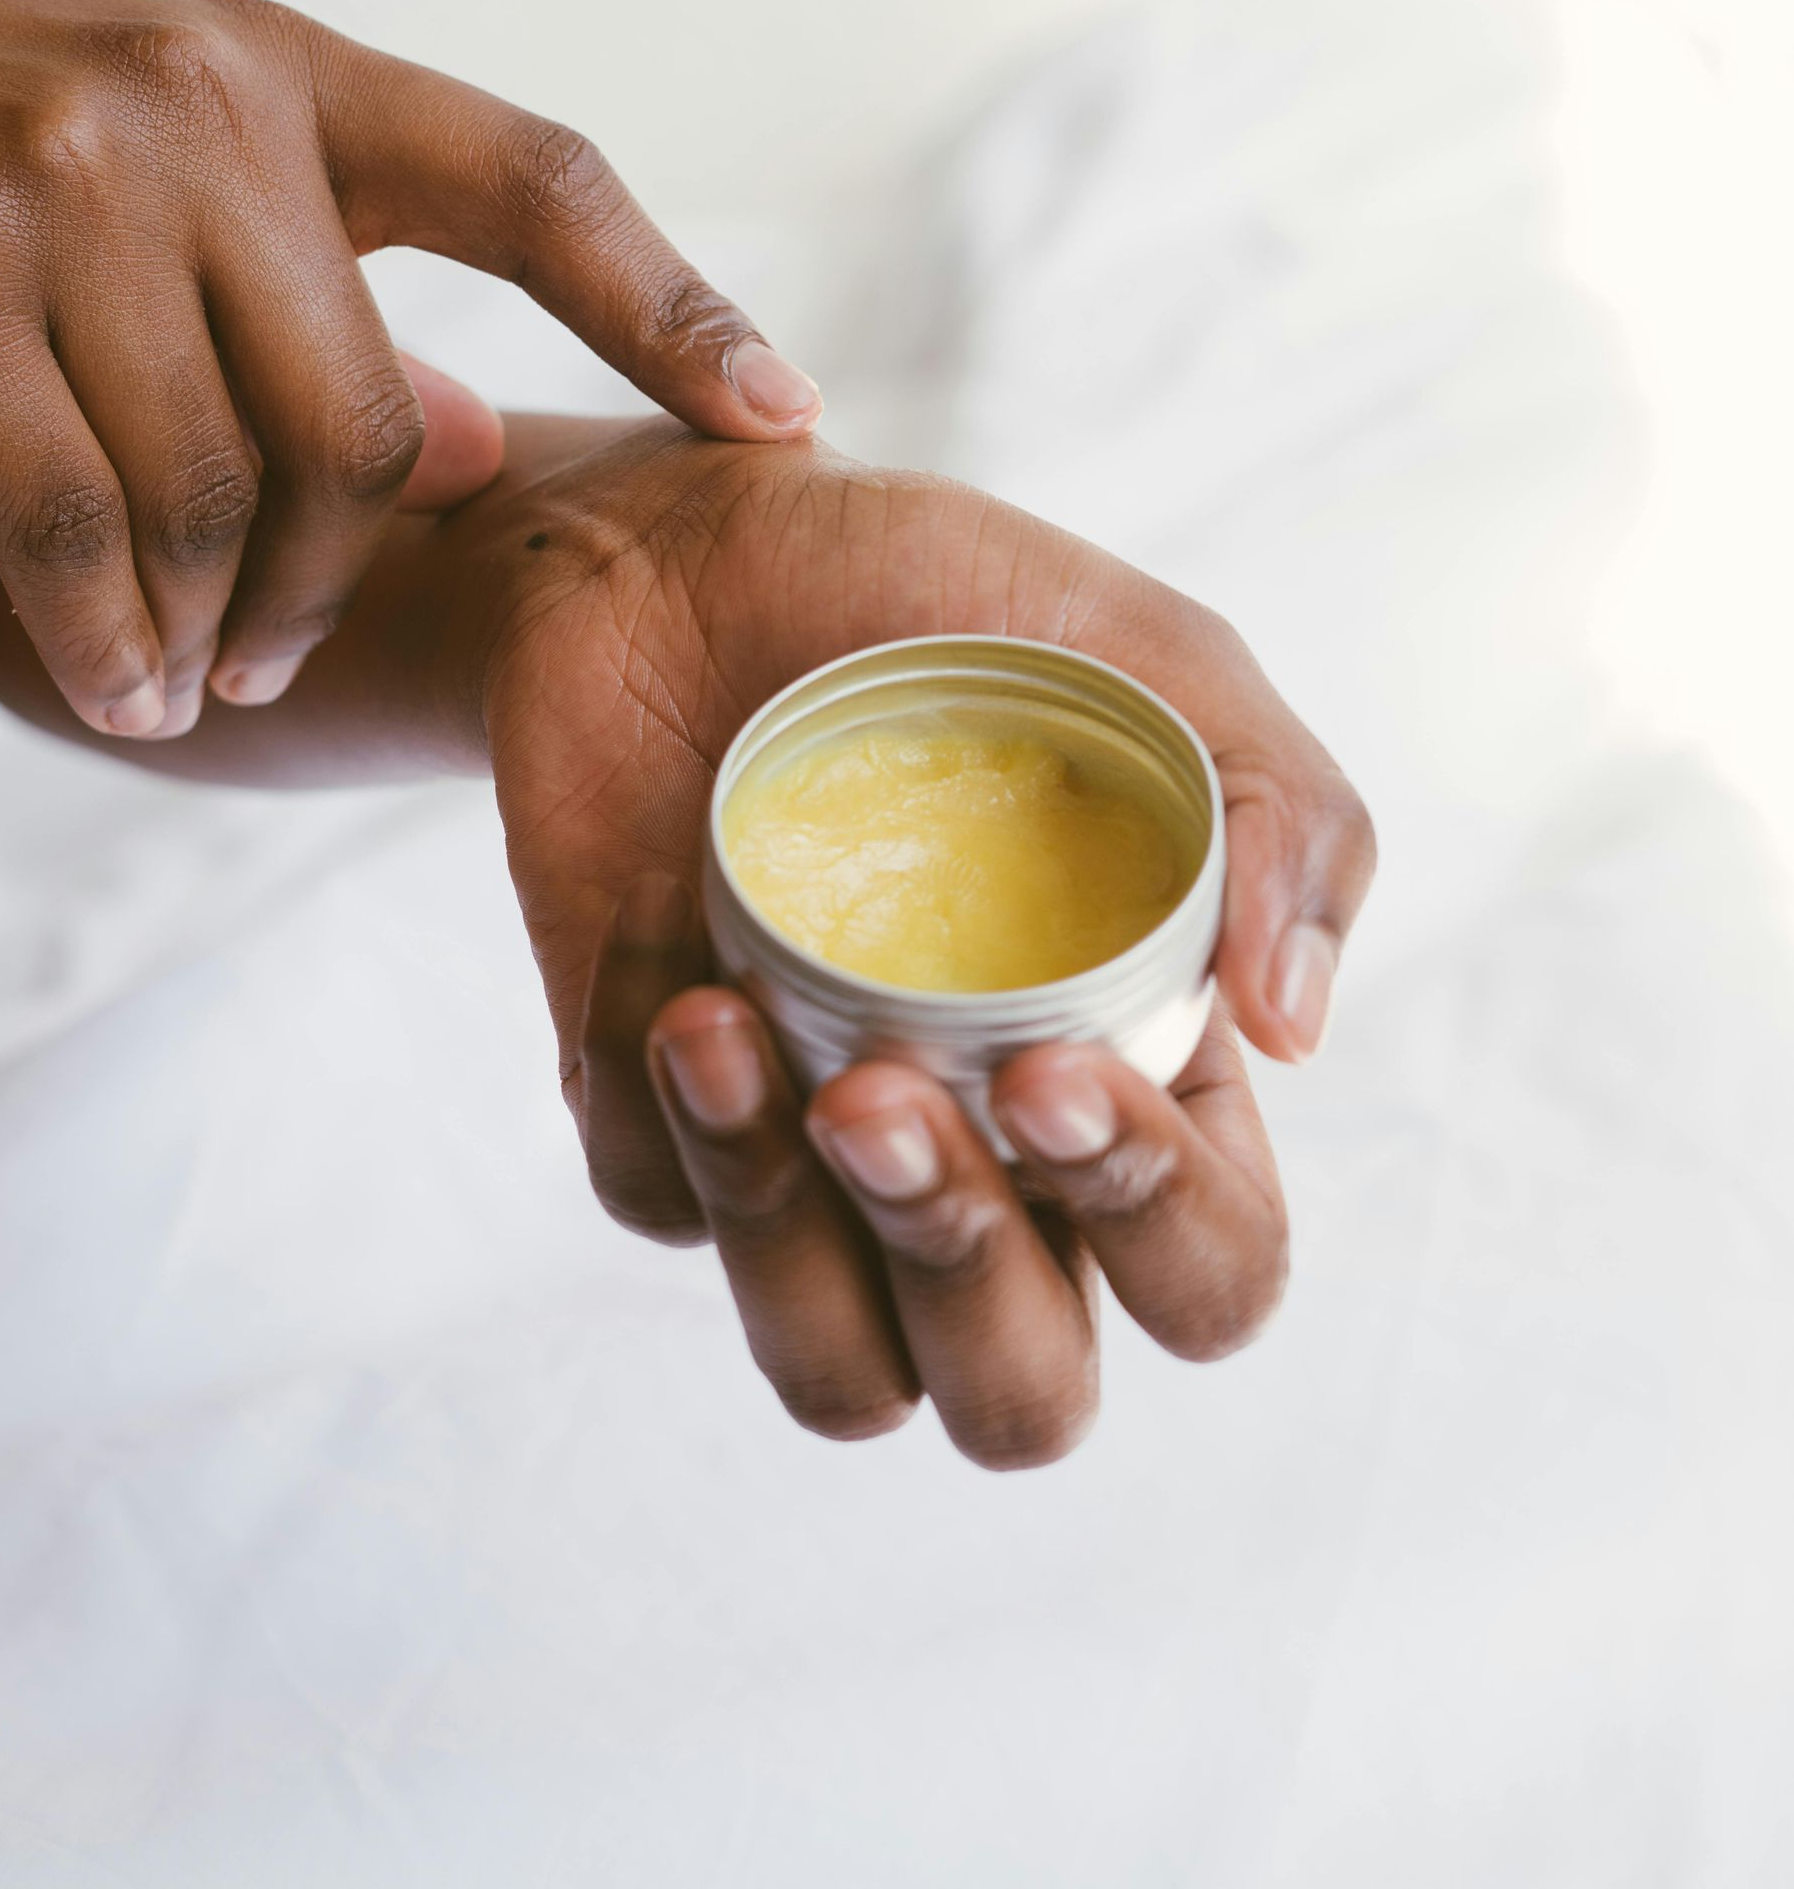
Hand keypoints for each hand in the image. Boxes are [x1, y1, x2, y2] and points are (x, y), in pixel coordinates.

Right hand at [0, 0, 819, 740]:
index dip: (672, 308)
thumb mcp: (170, 161)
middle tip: (266, 657)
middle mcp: (195, 103)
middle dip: (328, 578)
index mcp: (287, 65)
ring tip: (185, 680)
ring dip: (211, 629)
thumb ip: (320, 289)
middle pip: (367, 422)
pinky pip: (82, 533)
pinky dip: (109, 642)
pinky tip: (122, 685)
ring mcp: (61, 187)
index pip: (537, 183)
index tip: (787, 422)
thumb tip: (471, 449)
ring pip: (219, 496)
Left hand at [483, 426, 1373, 1458]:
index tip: (1046, 1069)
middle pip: (1024, 1396)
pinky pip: (656, 1217)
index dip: (1155, 1222)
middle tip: (876, 1093)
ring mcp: (821, 1163)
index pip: (1212, 1269)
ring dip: (779, 1239)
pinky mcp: (666, 1130)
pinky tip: (655, 931)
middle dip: (960, 1276)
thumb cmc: (934, 601)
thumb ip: (1284, 812)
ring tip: (722, 1031)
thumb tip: (1299, 1028)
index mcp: (1144, 1071)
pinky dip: (645, 1091)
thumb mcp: (1145, 653)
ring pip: (838, 1379)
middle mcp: (992, 1159)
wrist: (682, 547)